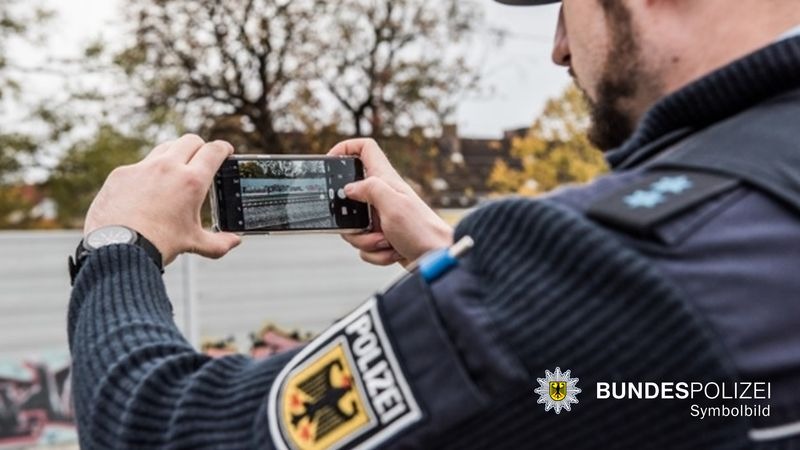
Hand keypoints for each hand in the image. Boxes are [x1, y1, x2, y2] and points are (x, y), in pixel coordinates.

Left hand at [84, 134, 241, 265]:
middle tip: (202, 159)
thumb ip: (219, 242)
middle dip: (200, 147)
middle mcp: (168, 167)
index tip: (226, 150)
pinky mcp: (121, 173)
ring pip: (165, 148)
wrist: (118, 248)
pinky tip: (147, 190)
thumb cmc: (158, 244)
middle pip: (190, 141)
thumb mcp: (193, 242)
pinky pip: (140, 165)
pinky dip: (148, 173)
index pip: (213, 151)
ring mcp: (142, 167)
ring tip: (175, 170)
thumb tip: (234, 241)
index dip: (223, 148)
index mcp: (192, 181)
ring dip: (175, 154)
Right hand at [328, 138, 452, 265]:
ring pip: (354, 227)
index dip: (346, 148)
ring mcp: (381, 217)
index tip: (330, 162)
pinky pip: (364, 246)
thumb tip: (348, 188)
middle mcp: (382, 196)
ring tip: (386, 241)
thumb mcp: (393, 205)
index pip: (365, 148)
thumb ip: (370, 189)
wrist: (437, 260)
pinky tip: (392, 252)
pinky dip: (375, 253)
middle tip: (365, 226)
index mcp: (385, 180)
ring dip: (366, 240)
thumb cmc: (422, 230)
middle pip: (348, 198)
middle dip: (350, 220)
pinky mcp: (382, 237)